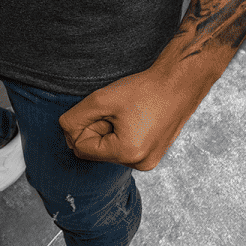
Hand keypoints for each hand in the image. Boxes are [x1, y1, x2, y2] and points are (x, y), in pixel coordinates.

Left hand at [58, 46, 228, 170]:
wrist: (180, 82)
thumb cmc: (145, 88)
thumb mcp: (102, 99)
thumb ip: (76, 117)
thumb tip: (65, 130)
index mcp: (127, 153)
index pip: (82, 148)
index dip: (82, 125)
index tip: (100, 108)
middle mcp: (140, 163)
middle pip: (96, 150)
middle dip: (98, 128)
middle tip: (115, 108)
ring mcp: (150, 161)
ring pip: (110, 148)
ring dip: (110, 129)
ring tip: (128, 111)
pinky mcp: (155, 154)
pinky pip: (125, 147)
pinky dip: (123, 132)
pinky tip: (136, 116)